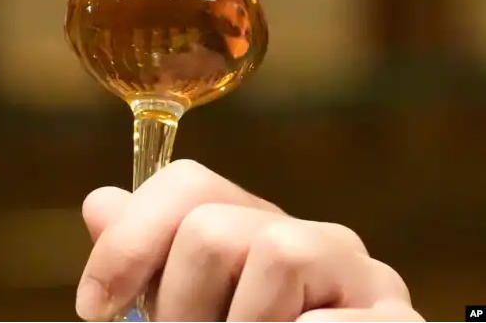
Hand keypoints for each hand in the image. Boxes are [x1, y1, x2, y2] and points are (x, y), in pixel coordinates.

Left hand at [77, 160, 422, 321]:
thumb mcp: (189, 315)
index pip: (188, 183)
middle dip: (178, 304)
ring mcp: (364, 277)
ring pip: (274, 250)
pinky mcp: (398, 321)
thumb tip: (100, 203)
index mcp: (258, 232)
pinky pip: (323, 317)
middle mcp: (313, 240)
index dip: (129, 241)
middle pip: (213, 227)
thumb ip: (150, 266)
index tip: (94, 309)